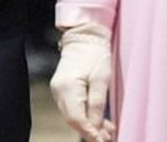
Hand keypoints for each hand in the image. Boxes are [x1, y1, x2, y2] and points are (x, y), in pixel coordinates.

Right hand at [50, 22, 114, 141]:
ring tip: (108, 132)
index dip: (90, 132)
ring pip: (73, 116)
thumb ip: (97, 104)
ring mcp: (59, 90)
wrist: (84, 36)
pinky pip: (73, 108)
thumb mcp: (101, 79)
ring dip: (90, 125)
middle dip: (90, 131)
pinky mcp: (63, 89)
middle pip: (73, 120)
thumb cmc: (95, 54)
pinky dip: (86, 116)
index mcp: (67, 87)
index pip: (76, 118)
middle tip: (107, 138)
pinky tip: (99, 121)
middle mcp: (59, 91)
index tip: (102, 141)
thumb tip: (96, 127)